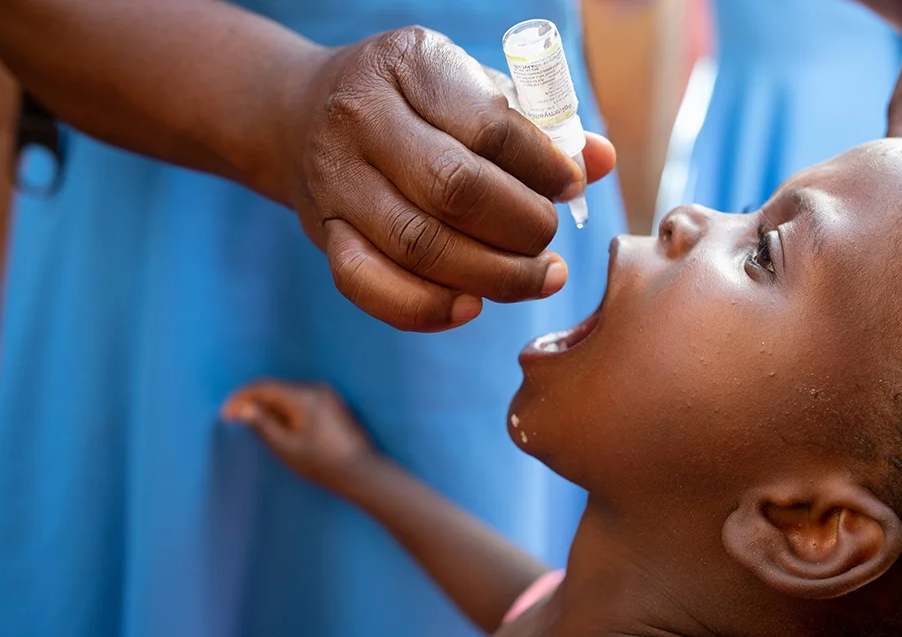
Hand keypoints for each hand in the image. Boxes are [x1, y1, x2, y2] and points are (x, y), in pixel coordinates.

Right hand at [222, 380, 377, 488]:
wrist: (361, 472)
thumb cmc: (321, 464)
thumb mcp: (285, 447)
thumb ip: (262, 424)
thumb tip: (243, 408)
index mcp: (303, 396)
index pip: (263, 387)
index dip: (240, 399)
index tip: (225, 415)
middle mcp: (317, 388)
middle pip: (276, 388)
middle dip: (254, 402)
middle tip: (238, 423)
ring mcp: (329, 394)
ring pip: (289, 394)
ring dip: (270, 406)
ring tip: (259, 429)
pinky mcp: (334, 404)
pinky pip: (302, 399)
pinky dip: (287, 409)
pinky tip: (282, 428)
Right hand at [272, 27, 615, 331]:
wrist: (300, 114)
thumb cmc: (413, 103)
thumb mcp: (472, 89)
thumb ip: (539, 124)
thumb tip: (601, 160)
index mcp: (409, 64)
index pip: (488, 126)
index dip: (542, 166)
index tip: (571, 186)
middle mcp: (362, 118)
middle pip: (454, 190)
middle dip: (522, 227)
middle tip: (551, 241)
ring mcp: (335, 180)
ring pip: (419, 245)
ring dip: (492, 275)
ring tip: (538, 278)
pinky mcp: (322, 233)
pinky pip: (369, 286)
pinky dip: (426, 308)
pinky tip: (472, 306)